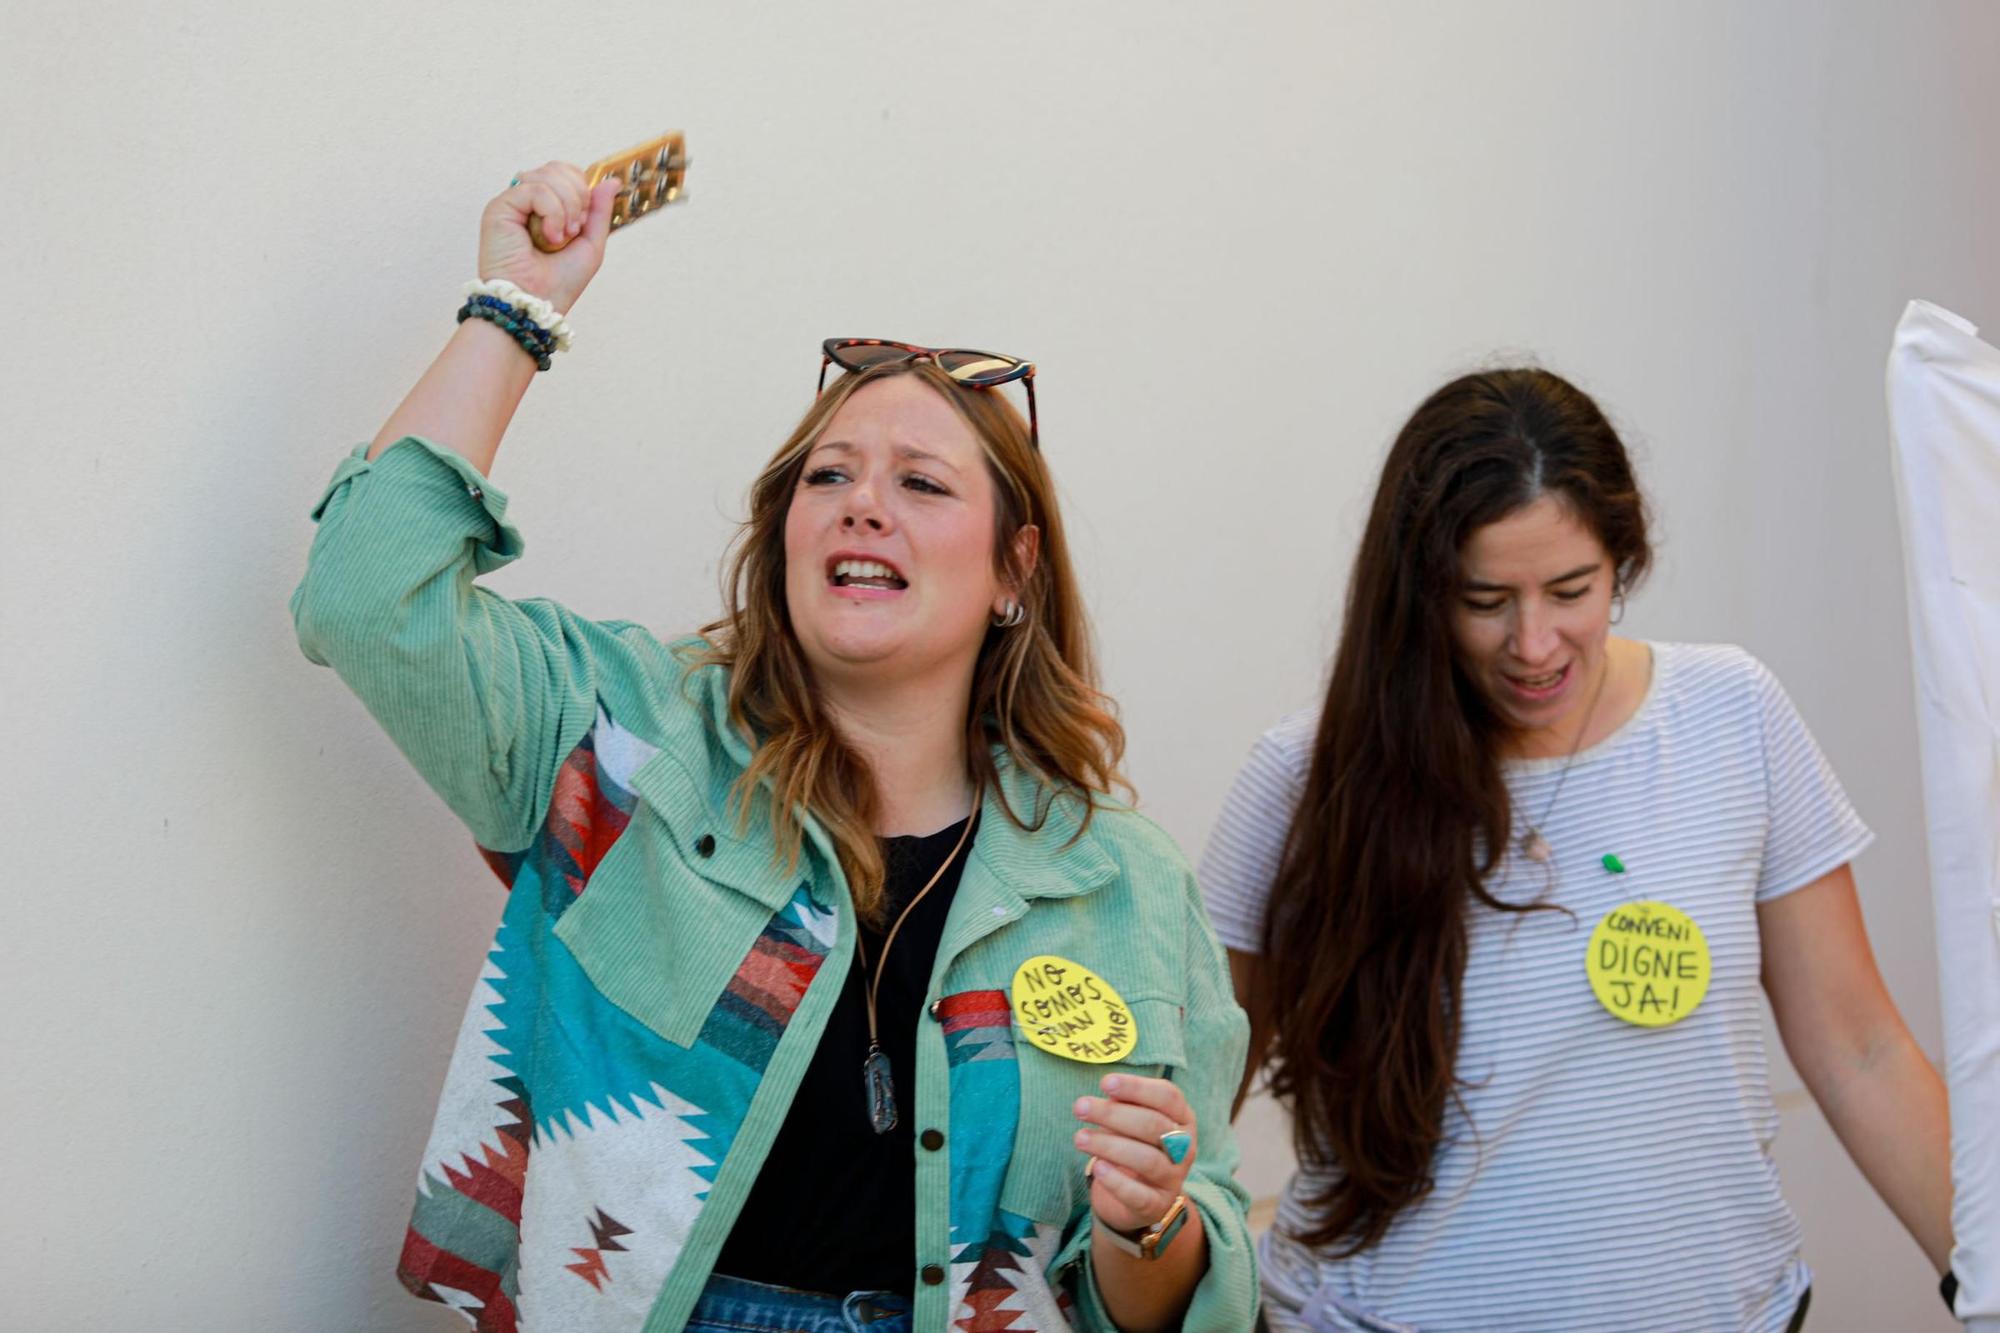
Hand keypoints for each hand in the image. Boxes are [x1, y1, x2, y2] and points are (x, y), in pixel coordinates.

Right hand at [477, 161, 622, 313]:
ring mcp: (512, 202)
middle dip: (577, 197)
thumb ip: (599, 211)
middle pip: (558, 168)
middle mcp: (526, 201)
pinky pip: (535, 189)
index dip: (582, 189)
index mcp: (545, 206)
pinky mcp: (499, 207)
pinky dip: (552, 212)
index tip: (582, 224)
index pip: (566, 173)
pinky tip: (549, 236)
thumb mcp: (591, 244)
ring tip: (560, 237)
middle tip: (573, 231)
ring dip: (566, 207)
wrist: (536, 305)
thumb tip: (611, 181)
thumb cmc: (558, 284)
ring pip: (547, 175)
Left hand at [1074, 1073, 1196, 1232]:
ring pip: (1147, 1160)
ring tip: (1080, 1138)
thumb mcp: (1131, 1120)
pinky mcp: (1157, 1205)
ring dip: (1109, 1145)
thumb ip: (1124, 1104)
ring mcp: (1174, 1178)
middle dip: (1113, 1114)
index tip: (1105, 1083)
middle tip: (1080, 1107)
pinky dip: (1116, 1181)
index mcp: (1182, 1118)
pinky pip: (1139, 1195)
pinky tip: (1097, 1168)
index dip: (1137, 1088)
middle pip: (1153, 1125)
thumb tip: (1108, 1090)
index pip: (1167, 1096)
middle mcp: (1185, 1147)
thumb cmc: (1133, 1144)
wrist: (1137, 1197)